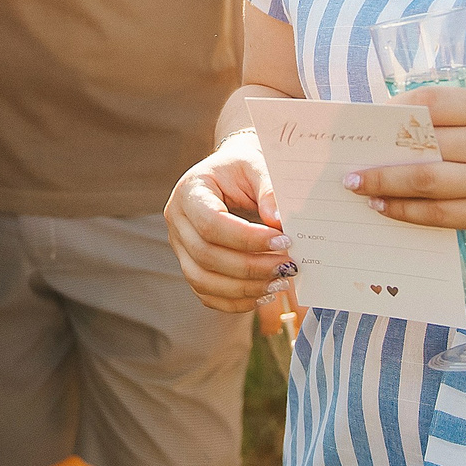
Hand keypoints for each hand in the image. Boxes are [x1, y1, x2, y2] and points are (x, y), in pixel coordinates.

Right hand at [165, 129, 295, 312]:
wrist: (232, 173)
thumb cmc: (245, 167)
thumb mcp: (258, 165)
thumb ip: (269, 189)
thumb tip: (278, 222)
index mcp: (190, 191)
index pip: (211, 223)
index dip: (247, 238)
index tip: (284, 241)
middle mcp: (177, 220)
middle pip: (206, 256)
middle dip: (251, 267)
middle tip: (288, 266)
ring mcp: (180, 246)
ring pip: (203, 280)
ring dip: (245, 288)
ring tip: (280, 283)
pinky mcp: (190, 265)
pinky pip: (207, 293)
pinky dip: (236, 301)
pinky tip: (264, 294)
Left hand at [344, 88, 465, 251]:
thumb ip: (465, 123)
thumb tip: (403, 130)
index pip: (434, 103)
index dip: (395, 109)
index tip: (370, 118)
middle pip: (424, 144)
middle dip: (379, 153)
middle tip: (347, 161)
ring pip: (426, 181)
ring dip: (384, 185)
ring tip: (356, 186)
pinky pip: (440, 214)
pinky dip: (407, 212)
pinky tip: (386, 209)